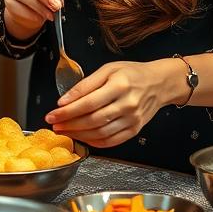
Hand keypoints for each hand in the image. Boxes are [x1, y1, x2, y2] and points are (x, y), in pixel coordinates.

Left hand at [43, 60, 172, 147]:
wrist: (160, 83)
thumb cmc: (132, 73)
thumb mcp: (108, 69)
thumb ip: (86, 84)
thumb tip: (66, 99)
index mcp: (119, 85)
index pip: (88, 102)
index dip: (68, 110)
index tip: (53, 113)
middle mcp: (127, 104)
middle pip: (92, 120)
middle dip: (69, 124)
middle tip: (54, 124)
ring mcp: (132, 119)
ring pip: (100, 133)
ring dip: (78, 134)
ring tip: (64, 131)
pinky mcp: (135, 130)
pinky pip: (112, 141)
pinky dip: (94, 142)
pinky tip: (82, 137)